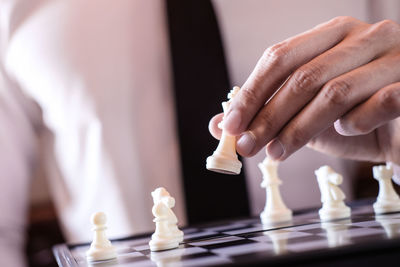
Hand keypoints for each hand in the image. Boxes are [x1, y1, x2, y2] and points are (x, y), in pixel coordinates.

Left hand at [209, 17, 399, 163]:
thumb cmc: (355, 120)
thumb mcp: (304, 117)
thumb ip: (266, 116)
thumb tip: (218, 126)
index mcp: (331, 35)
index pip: (280, 57)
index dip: (252, 93)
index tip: (230, 125)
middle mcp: (362, 37)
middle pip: (302, 76)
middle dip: (268, 116)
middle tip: (246, 147)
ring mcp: (394, 56)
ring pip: (334, 92)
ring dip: (298, 129)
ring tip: (276, 154)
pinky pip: (381, 102)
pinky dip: (357, 122)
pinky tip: (347, 131)